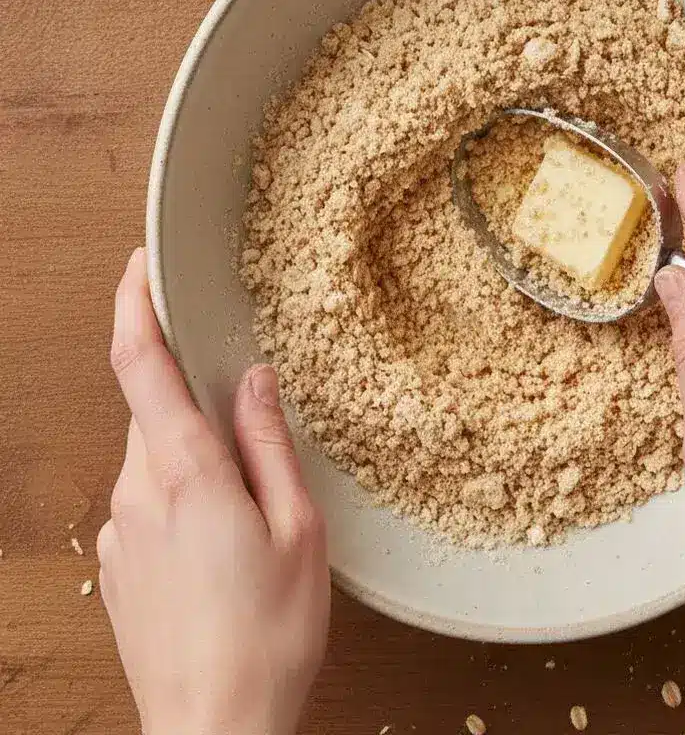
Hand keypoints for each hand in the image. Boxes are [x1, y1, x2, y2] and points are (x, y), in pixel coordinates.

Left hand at [99, 249, 329, 734]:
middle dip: (194, 399)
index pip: (142, 365)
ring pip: (153, 456)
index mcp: (186, 474)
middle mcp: (137, 493)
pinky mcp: (115, 562)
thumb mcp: (298, 528)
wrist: (213, 730)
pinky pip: (147, 499)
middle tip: (248, 426)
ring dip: (195, 457)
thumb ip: (270, 444)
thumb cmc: (268, 634)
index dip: (134, 306)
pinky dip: (182, 495)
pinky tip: (221, 544)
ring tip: (247, 510)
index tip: (139, 266)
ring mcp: (118, 531)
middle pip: (154, 410)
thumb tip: (255, 382)